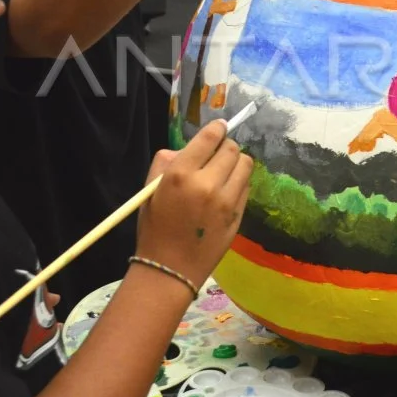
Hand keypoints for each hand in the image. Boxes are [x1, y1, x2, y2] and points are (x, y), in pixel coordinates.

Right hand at [135, 121, 252, 282]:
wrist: (170, 269)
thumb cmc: (154, 228)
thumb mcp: (150, 190)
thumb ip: (168, 162)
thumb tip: (190, 147)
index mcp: (180, 174)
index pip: (210, 138)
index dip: (217, 128)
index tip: (220, 127)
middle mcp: (207, 184)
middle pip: (232, 149)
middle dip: (225, 147)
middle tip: (217, 154)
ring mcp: (226, 201)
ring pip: (245, 165)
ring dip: (236, 163)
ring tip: (224, 172)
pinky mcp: (238, 215)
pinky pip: (247, 187)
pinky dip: (239, 183)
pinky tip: (226, 191)